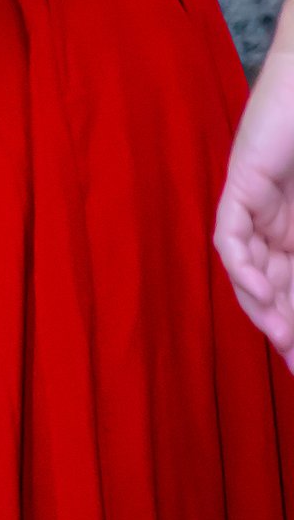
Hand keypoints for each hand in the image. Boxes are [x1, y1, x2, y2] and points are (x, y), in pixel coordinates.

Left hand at [215, 0, 293, 370]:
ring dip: (262, 307)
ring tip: (282, 340)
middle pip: (271, 283)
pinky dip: (243, 265)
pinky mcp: (243, 178)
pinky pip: (231, 233)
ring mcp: (257, 198)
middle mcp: (275, 217)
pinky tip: (263, 290)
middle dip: (283, 326)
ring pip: (247, 266)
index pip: (292, 284)